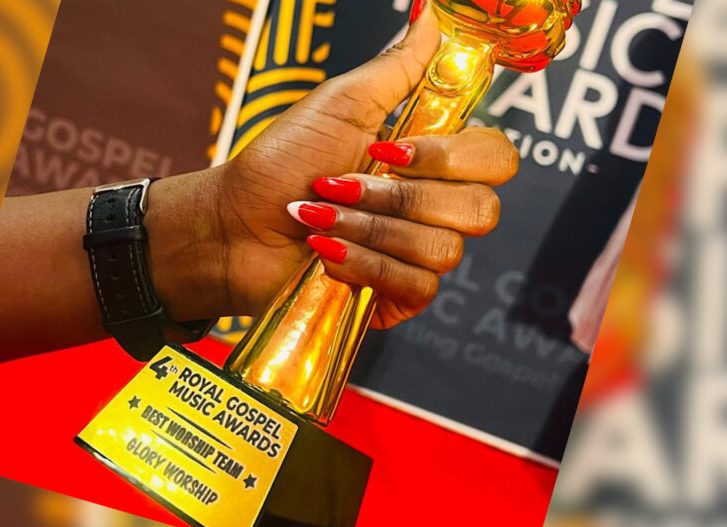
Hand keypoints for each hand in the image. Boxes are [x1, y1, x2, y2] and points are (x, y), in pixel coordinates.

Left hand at [146, 8, 517, 328]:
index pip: (495, 160)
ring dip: (369, 229)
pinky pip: (417, 288)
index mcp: (429, 159)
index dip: (449, 158)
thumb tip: (432, 15)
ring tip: (319, 218)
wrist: (231, 226)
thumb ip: (396, 67)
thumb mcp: (339, 105)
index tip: (389, 149)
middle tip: (341, 185)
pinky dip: (364, 264)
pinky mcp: (395, 299)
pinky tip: (325, 253)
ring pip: (443, 251)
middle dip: (400, 198)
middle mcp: (432, 208)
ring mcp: (415, 257)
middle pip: (480, 209)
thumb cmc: (278, 164)